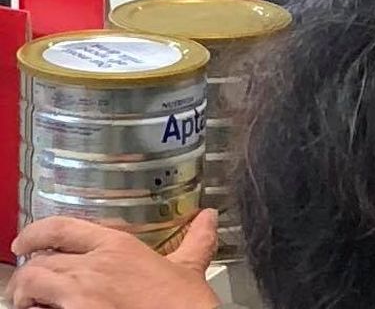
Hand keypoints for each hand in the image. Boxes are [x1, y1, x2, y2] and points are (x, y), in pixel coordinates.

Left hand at [8, 210, 219, 308]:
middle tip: (28, 287)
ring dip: (24, 296)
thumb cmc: (183, 306)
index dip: (35, 232)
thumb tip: (209, 217)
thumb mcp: (188, 269)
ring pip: (31, 286)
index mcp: (116, 247)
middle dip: (27, 275)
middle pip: (39, 261)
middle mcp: (92, 267)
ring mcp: (79, 298)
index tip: (22, 240)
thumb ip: (196, 241)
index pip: (61, 228)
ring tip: (30, 305)